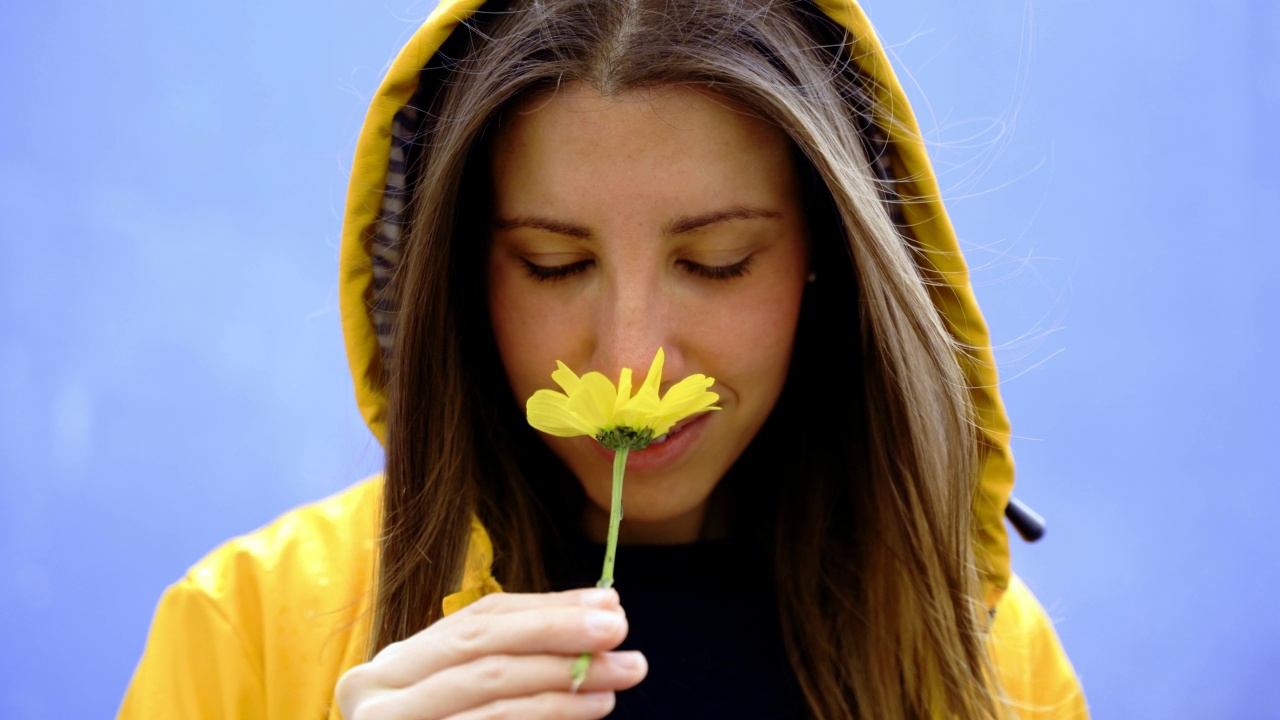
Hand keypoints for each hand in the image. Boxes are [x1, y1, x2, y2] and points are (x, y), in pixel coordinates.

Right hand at [335, 587, 646, 718]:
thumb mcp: (466, 693)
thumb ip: (517, 655)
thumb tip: (602, 606)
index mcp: (391, 668)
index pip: (478, 620)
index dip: (546, 606)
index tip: (608, 602)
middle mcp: (377, 694)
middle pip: (483, 646)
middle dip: (558, 631)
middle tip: (620, 629)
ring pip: (492, 686)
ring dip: (565, 676)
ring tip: (618, 675)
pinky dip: (547, 712)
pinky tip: (589, 707)